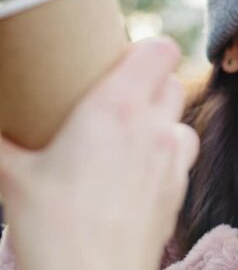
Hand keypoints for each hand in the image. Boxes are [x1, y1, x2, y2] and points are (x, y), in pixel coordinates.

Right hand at [0, 38, 198, 269]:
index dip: (148, 49)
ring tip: (128, 132)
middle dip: (149, 81)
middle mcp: (154, 127)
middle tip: (116, 95)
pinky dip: (165, 150)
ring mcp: (173, 158)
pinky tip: (136, 168)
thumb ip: (0, 138)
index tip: (124, 56)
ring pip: (179, 117)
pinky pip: (181, 153)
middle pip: (171, 81)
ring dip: (160, 117)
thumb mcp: (12, 174)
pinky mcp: (180, 187)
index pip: (161, 51)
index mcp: (117, 109)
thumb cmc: (52, 227)